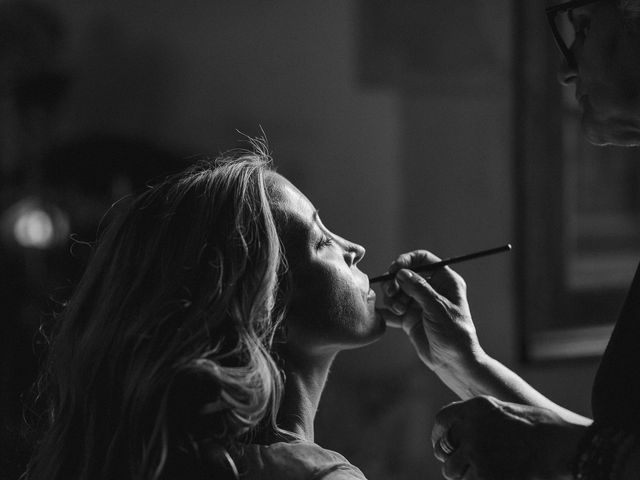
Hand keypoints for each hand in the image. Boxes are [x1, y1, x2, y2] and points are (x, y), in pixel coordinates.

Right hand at [376, 250, 483, 374]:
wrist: (454, 363)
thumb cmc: (454, 334)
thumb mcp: (437, 308)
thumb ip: (418, 288)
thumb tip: (400, 272)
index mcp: (445, 281)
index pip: (423, 259)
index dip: (407, 260)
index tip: (394, 269)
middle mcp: (431, 289)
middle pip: (405, 274)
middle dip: (395, 282)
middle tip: (391, 293)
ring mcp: (419, 303)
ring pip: (397, 291)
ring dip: (392, 298)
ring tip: (398, 310)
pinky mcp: (409, 318)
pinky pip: (393, 309)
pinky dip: (387, 311)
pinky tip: (383, 315)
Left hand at [431, 396, 586, 479]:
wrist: (563, 446)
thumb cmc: (543, 429)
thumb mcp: (505, 411)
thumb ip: (481, 419)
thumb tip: (464, 434)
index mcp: (474, 408)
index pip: (442, 420)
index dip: (439, 434)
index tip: (442, 445)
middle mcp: (470, 428)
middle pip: (444, 449)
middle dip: (451, 460)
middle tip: (461, 467)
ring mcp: (476, 452)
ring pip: (452, 471)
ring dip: (463, 475)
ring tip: (479, 474)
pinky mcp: (484, 475)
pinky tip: (493, 477)